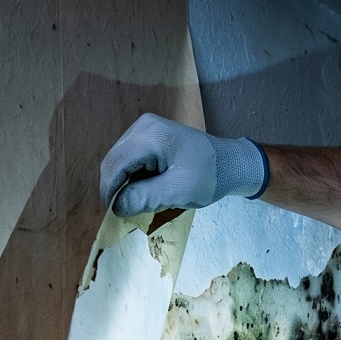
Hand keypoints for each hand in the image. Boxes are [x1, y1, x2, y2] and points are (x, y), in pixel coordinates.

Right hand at [98, 113, 266, 217]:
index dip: (109, 190)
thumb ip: (144, 197)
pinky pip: (128, 158)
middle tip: (123, 210)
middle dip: (114, 187)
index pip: (115, 163)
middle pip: (113, 160)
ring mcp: (145, 128)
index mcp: (151, 135)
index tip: (112, 214)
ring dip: (122, 182)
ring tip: (135, 200)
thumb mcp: (178, 191)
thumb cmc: (209, 176)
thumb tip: (116, 207)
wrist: (231, 163)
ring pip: (118, 160)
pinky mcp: (148, 135)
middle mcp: (143, 126)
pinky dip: (130, 176)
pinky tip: (142, 188)